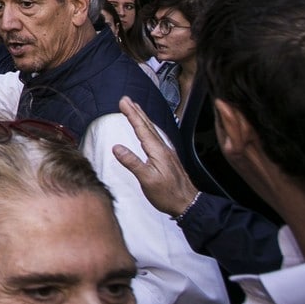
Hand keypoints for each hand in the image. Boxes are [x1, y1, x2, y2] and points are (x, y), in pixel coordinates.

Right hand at [111, 96, 200, 218]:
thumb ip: (132, 162)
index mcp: (157, 151)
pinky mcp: (168, 158)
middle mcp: (163, 148)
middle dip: (136, 111)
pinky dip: (148, 129)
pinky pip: (156, 137)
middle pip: (147, 126)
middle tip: (126, 99)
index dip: (131, 114)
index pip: (141, 128)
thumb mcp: (147, 179)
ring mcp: (166, 153)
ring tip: (135, 109)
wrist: (188, 204)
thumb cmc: (167, 194)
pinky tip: (148, 131)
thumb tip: (116, 147)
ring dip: (142, 118)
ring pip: (152, 130)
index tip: (123, 102)